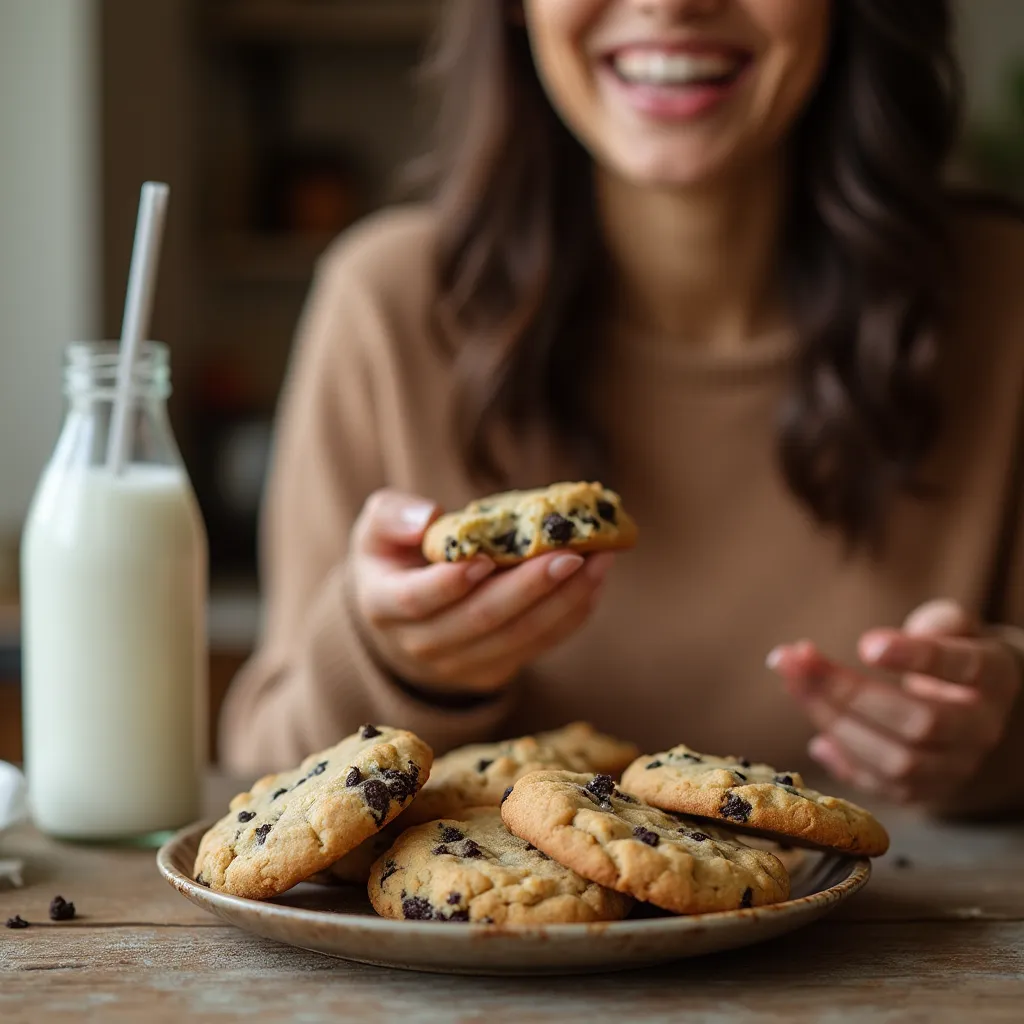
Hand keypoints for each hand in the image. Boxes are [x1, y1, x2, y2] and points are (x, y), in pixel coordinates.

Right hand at [349, 489, 612, 695]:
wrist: (408, 614)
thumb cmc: (396, 555)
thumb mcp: (378, 527)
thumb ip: (393, 515)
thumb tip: (427, 518)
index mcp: (384, 605)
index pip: (416, 600)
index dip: (450, 582)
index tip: (486, 558)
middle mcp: (420, 645)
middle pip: (480, 621)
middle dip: (529, 587)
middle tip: (571, 552)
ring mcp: (460, 665)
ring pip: (517, 637)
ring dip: (564, 600)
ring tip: (599, 561)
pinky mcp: (495, 671)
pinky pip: (538, 646)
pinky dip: (571, 615)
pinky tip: (595, 582)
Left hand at [768, 600, 1022, 804]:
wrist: (976, 709)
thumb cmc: (954, 654)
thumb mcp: (956, 627)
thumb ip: (938, 621)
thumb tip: (893, 639)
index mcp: (993, 677)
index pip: (962, 667)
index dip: (916, 657)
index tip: (866, 644)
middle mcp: (980, 729)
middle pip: (921, 722)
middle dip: (849, 692)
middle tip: (797, 659)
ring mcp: (955, 766)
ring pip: (898, 761)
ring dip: (835, 723)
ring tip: (793, 683)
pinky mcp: (926, 791)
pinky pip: (884, 788)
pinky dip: (845, 764)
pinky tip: (817, 736)